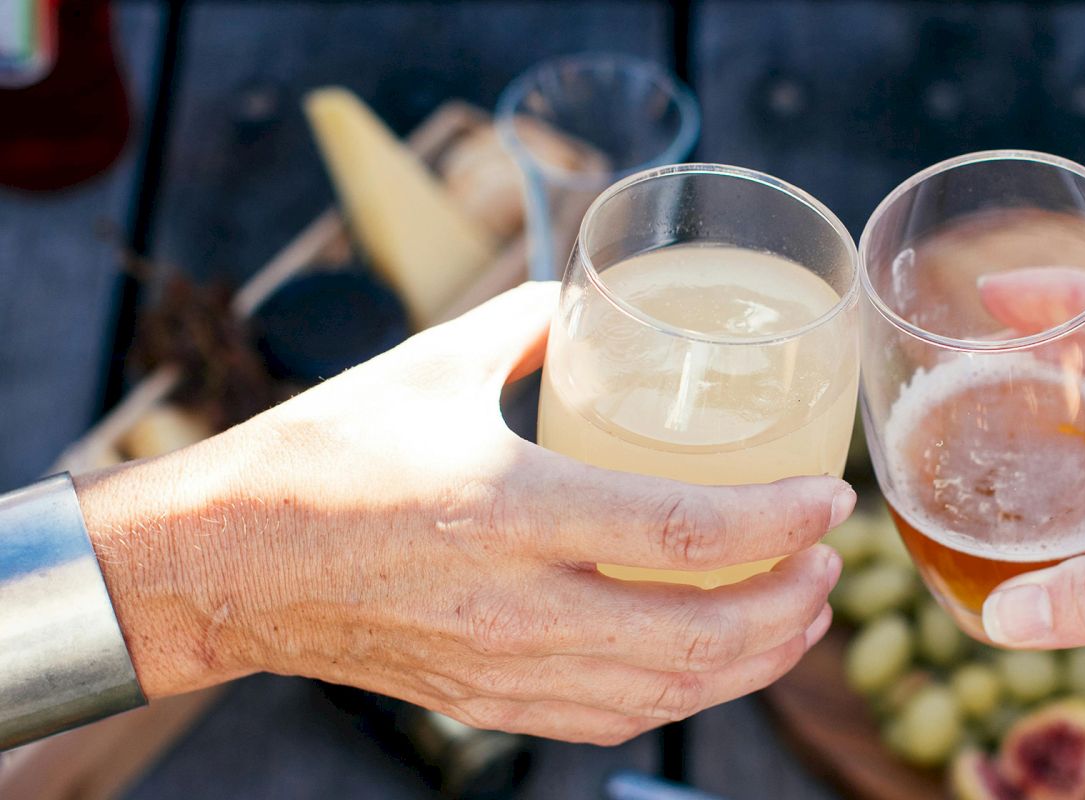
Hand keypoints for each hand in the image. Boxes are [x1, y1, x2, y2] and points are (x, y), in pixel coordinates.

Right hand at [77, 282, 852, 744]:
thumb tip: (588, 298)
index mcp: (508, 510)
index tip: (828, 499)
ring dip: (755, 662)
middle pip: (698, 635)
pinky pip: (611, 720)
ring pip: (667, 693)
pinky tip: (716, 666)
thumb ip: (527, 325)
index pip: (682, 533)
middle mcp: (515, 606)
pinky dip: (684, 698)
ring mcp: (501, 669)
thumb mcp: (430, 366)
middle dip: (790, 606)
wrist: (224, 565)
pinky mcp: (486, 704)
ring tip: (799, 619)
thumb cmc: (321, 457)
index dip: (777, 522)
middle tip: (828, 563)